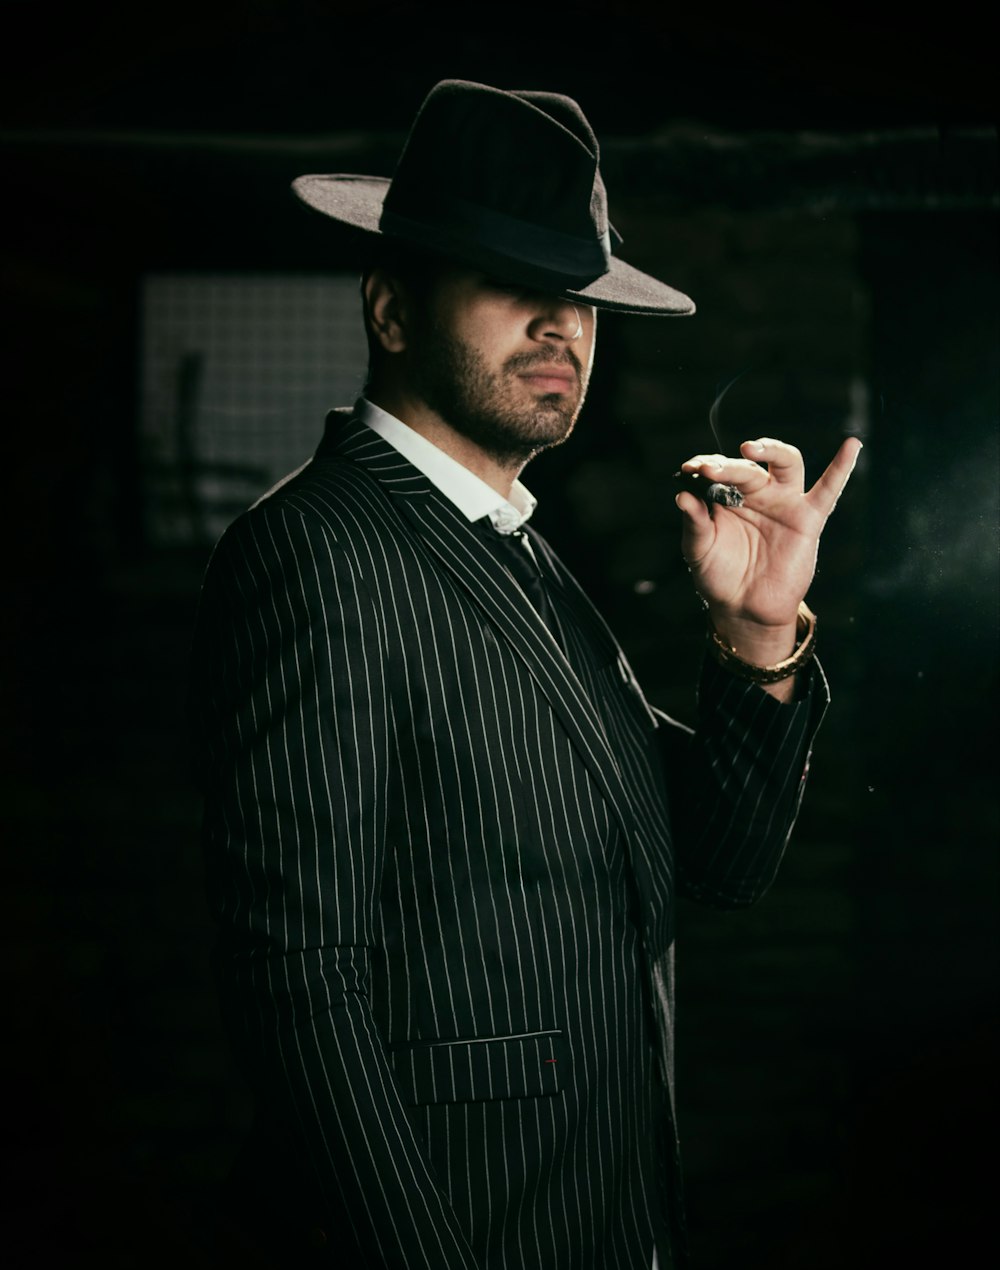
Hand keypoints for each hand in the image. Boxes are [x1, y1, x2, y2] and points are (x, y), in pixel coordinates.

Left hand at [676, 436, 861, 665]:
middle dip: (729, 466)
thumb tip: (681, 496)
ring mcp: (783, 502)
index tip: (689, 470)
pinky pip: (829, 490)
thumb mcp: (699, 550)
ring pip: (785, 463)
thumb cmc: (718, 575)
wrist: (744, 608)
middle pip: (748, 467)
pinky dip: (842, 467)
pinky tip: (851, 446)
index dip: (704, 467)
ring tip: (751, 448)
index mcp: (726, 495)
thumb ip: (694, 522)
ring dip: (771, 450)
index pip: (717, 470)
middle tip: (711, 470)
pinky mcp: (808, 519)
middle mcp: (755, 492)